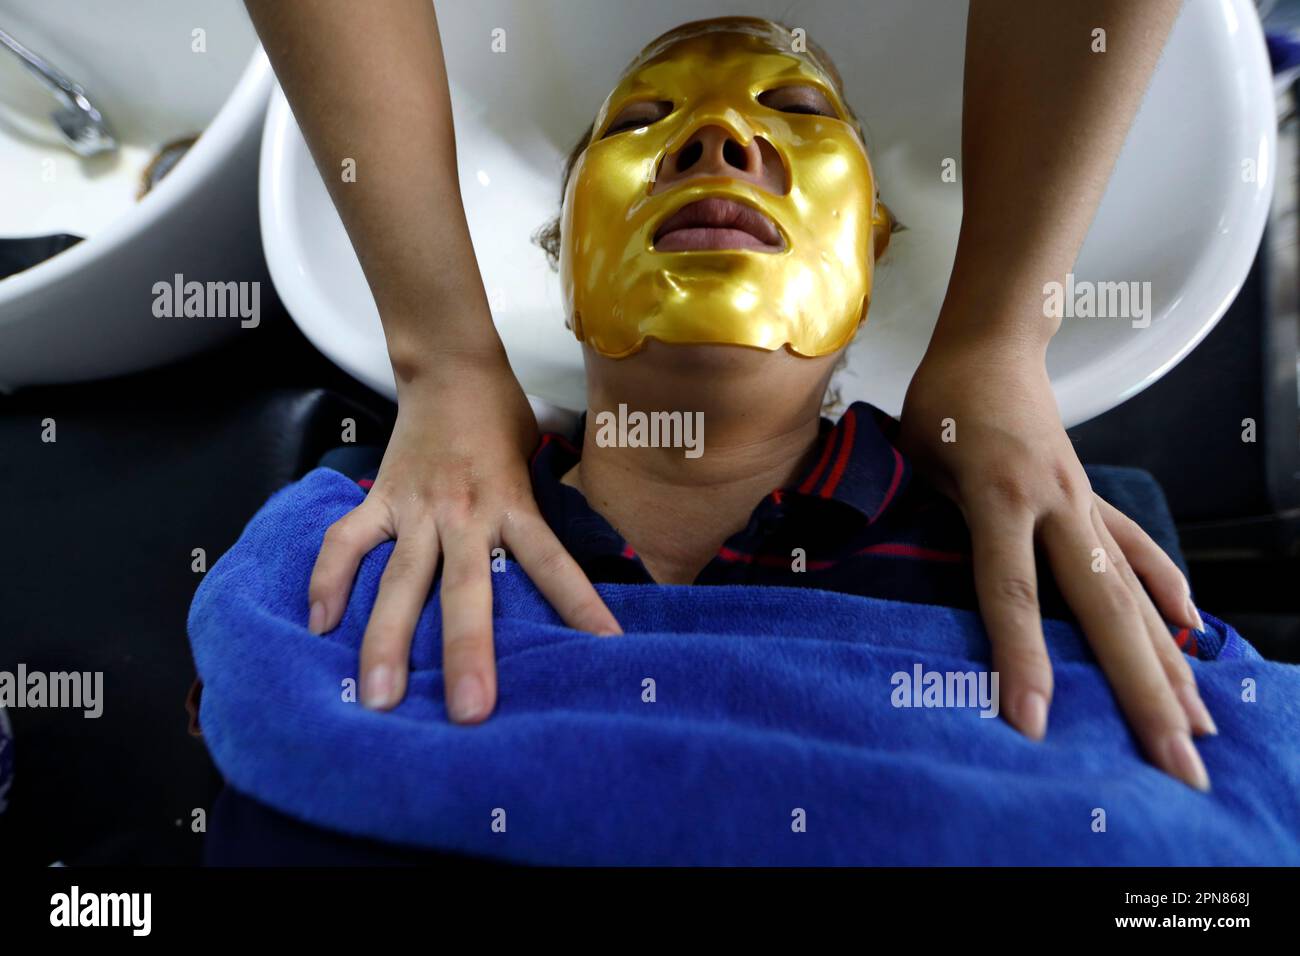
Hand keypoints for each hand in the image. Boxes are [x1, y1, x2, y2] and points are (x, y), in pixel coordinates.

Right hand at [306, 350, 621, 721]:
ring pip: (399, 581)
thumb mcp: (537, 463)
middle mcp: (464, 512)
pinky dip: (328, 581)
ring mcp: (415, 508)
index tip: (604, 650)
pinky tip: (318, 626)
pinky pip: (346, 543)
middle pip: (465, 590)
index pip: (552, 562)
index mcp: (512, 503)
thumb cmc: (502, 419)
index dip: (580, 604)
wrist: (451, 365)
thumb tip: (557, 578)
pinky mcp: (379, 500)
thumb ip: (538, 516)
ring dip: (386, 641)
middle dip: (467, 652)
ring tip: (379, 698)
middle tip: (471, 712)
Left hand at [899, 339, 1215, 790]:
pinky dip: (1164, 588)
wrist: (991, 343)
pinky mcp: (1090, 499)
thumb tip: (920, 590)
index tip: (1034, 722)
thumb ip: (925, 519)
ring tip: (1198, 724)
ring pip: (1133, 591)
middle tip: (1174, 761)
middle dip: (1139, 690)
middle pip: (1102, 608)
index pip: (1011, 592)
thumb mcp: (915, 455)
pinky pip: (1135, 550)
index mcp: (998, 495)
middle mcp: (1054, 504)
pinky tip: (1189, 628)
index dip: (1022, 658)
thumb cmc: (940, 401)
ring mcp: (1082, 502)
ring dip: (1166, 659)